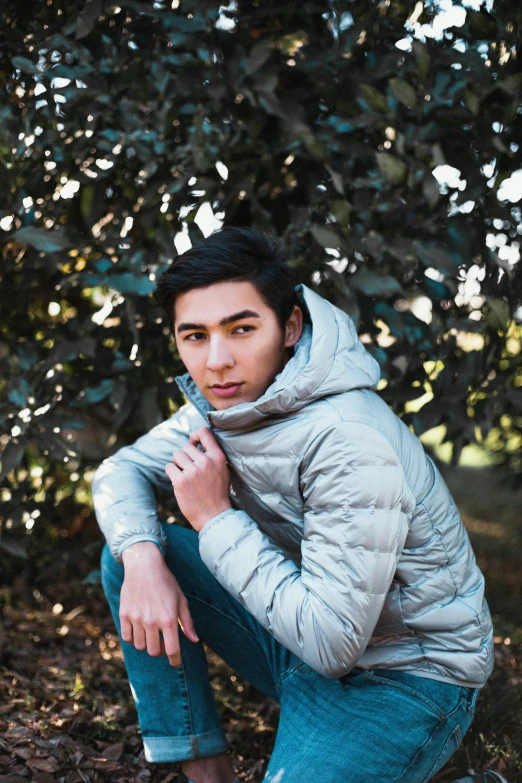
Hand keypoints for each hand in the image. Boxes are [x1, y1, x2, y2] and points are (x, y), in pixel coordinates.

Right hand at [120, 542, 199, 666]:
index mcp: (169, 619)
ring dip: (147, 644)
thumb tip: (194, 640)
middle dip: (161, 651)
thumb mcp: (181, 600)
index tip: (176, 662)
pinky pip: (127, 637)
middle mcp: (152, 621)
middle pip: (154, 652)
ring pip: (140, 646)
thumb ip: (187, 622)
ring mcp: (136, 618)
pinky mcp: (124, 614)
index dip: (175, 660)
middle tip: (163, 642)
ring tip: (151, 633)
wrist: (144, 566)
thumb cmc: (166, 582)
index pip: (172, 650)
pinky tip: (139, 629)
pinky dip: (133, 638)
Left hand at [164, 427, 231, 531]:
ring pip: (176, 455)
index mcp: (218, 457)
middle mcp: (205, 462)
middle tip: (190, 469)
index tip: (193, 442)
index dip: (195, 435)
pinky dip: (171, 473)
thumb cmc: (217, 493)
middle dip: (185, 456)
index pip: (204, 433)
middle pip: (186, 447)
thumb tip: (196, 441)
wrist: (214, 515)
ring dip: (177, 464)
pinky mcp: (181, 481)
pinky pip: (169, 467)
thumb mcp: (223, 470)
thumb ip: (212, 455)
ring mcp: (193, 471)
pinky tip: (179, 481)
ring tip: (185, 475)